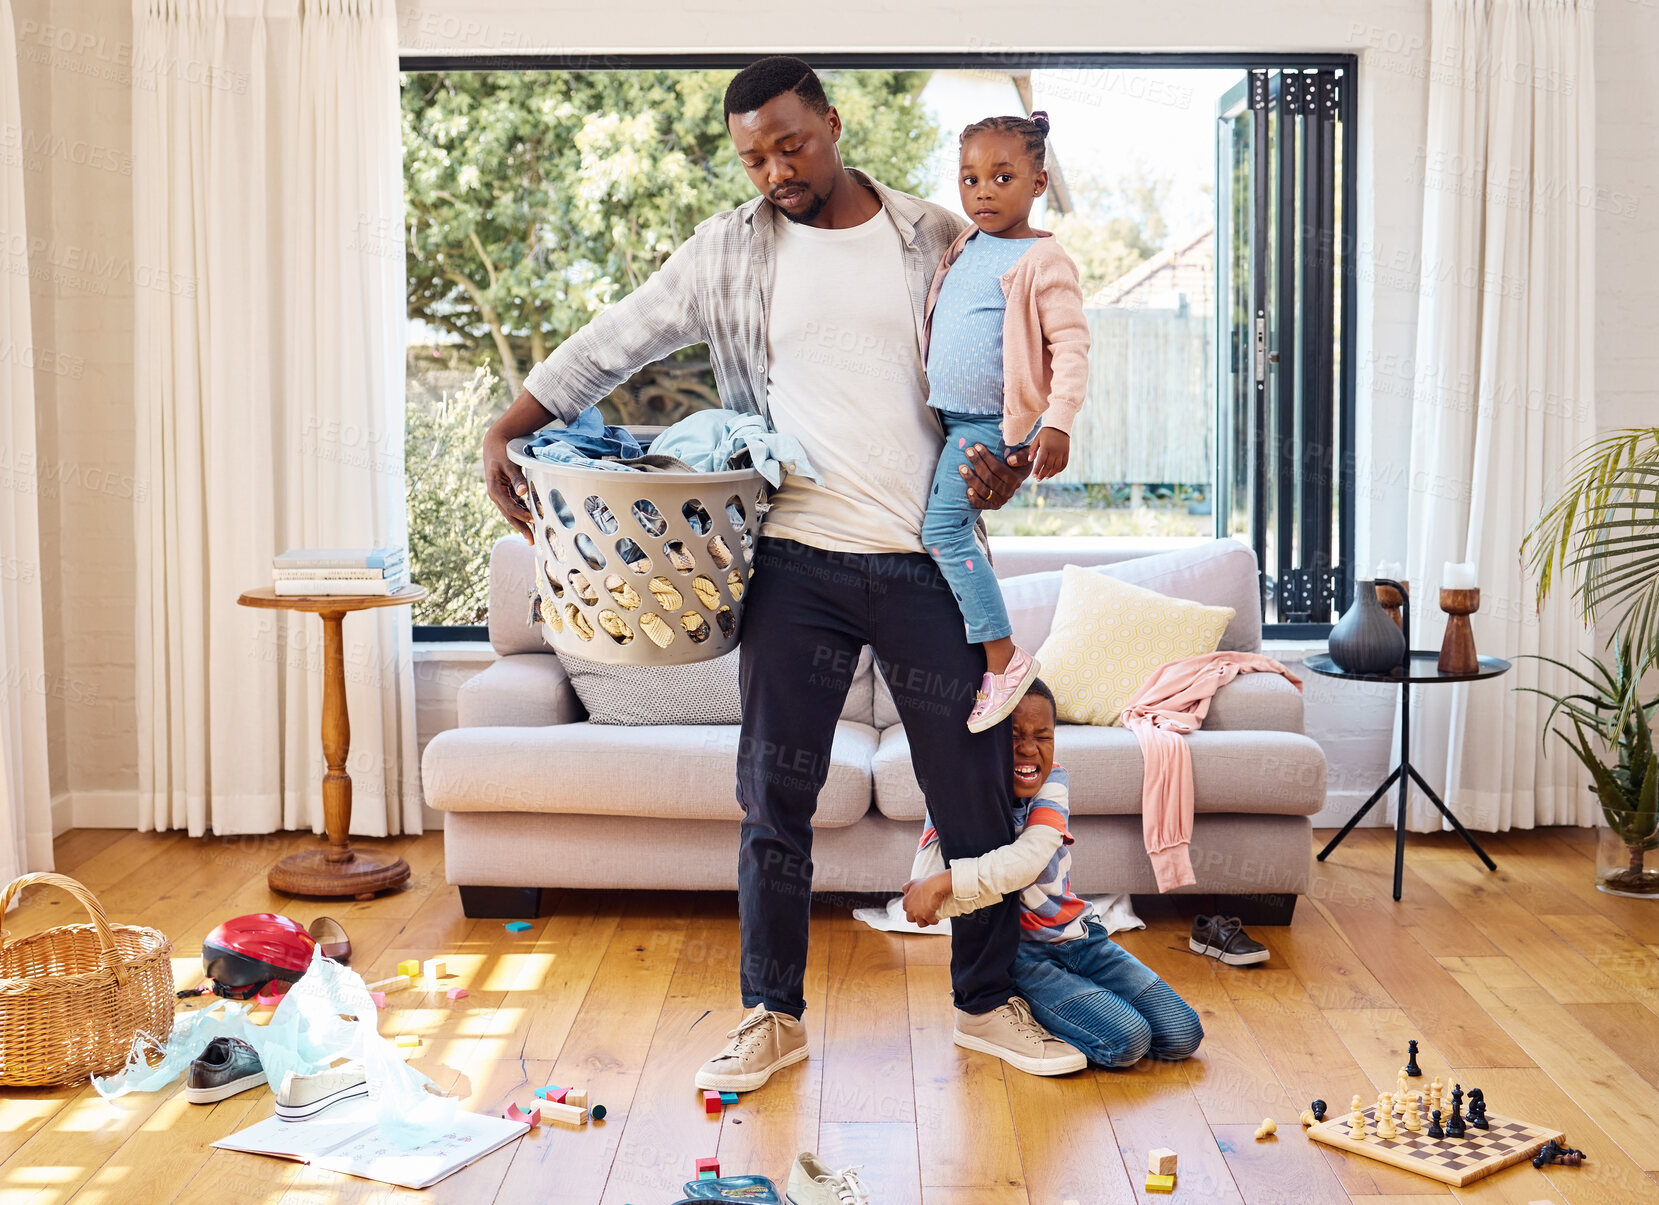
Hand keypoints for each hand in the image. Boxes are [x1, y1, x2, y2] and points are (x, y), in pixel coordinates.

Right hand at [485, 390, 559, 542]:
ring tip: (533, 536)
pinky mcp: (505, 492)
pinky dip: (522, 513)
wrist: (494, 442)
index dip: (521, 515)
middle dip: (520, 528)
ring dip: (522, 523)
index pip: (509, 507)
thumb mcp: (509, 463)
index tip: (533, 521)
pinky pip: (514, 505)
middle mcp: (496, 494)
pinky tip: (531, 520)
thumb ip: (517, 478)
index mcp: (494, 489)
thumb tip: (522, 493)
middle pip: (509, 515)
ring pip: (511, 512)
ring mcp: (500, 494)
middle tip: (531, 541)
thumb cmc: (501, 452)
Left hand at [901, 873, 952, 926]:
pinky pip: (931, 922)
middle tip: (922, 914)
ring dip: (925, 921)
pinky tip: (936, 918)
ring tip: (929, 918)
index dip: (912, 909)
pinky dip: (934, 921)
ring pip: (920, 923)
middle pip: (911, 919)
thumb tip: (905, 892)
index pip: (906, 910)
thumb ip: (906, 888)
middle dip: (916, 918)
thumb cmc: (925, 884)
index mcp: (906, 902)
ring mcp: (918, 914)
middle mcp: (910, 909)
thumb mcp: (912, 883)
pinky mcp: (927, 916)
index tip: (917, 908)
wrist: (934, 886)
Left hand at [959, 443, 1034, 509]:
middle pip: (989, 478)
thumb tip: (1010, 461)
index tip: (977, 446)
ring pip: (984, 491)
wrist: (1017, 476)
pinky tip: (968, 490)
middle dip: (977, 463)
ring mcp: (1001, 500)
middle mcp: (1009, 492)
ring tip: (962, 467)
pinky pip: (982, 505)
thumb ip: (1022, 456)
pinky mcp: (993, 506)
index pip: (998, 468)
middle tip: (968, 451)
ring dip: (971, 479)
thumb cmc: (1019, 461)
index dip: (986, 457)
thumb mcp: (1026, 454)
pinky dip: (974, 499)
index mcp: (1016, 479)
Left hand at [1029, 428, 1069, 480]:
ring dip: (1051, 473)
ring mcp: (1062, 452)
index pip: (1041, 462)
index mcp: (1046, 447)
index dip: (1037, 470)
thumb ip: (1033, 449)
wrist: (1060, 425)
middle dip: (1042, 474)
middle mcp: (1054, 451)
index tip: (1033, 475)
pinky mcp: (1067, 452)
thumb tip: (1030, 460)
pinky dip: (1059, 470)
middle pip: (1048, 466)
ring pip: (1057, 467)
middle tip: (1038, 479)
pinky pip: (1064, 464)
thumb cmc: (1046, 432)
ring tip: (1045, 477)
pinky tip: (1054, 472)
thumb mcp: (1037, 438)